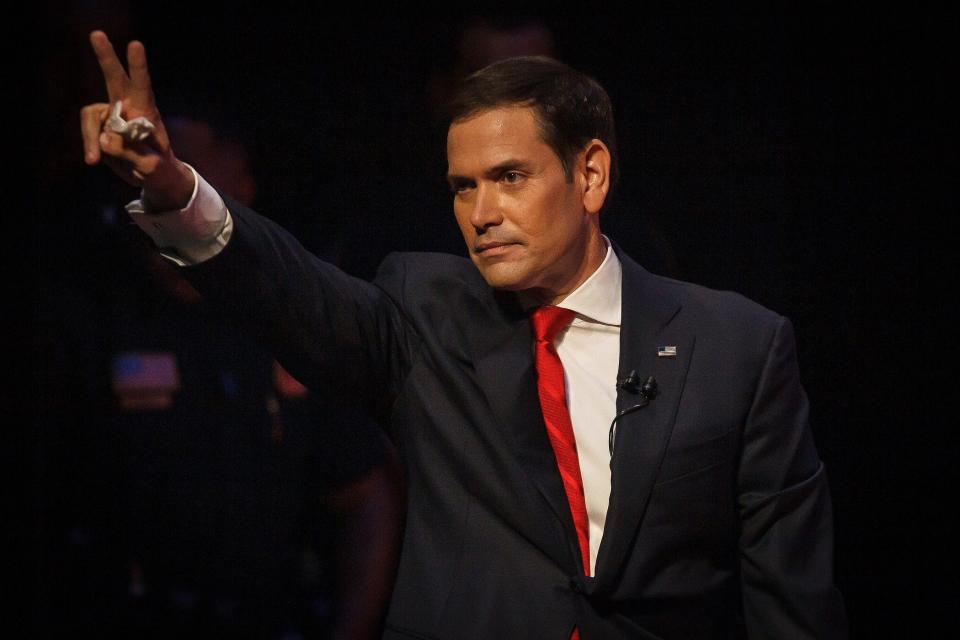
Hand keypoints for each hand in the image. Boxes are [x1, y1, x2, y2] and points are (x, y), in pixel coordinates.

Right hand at [81, 31, 193, 210]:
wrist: (153, 179)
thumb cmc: (160, 170)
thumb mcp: (152, 167)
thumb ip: (131, 153)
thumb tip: (104, 139)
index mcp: (147, 112)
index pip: (142, 85)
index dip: (138, 66)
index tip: (135, 44)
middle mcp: (128, 108)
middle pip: (115, 77)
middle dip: (106, 56)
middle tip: (97, 33)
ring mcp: (112, 116)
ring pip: (91, 115)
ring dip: (89, 136)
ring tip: (93, 160)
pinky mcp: (101, 128)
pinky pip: (88, 132)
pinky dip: (88, 145)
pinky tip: (93, 161)